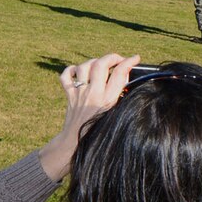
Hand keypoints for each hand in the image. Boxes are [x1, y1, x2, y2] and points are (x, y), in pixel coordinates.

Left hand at [40, 53, 138, 178]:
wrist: (76, 144)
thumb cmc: (99, 133)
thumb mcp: (116, 115)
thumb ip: (120, 98)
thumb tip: (125, 79)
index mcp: (108, 100)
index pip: (120, 73)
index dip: (129, 62)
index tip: (135, 58)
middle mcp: (93, 94)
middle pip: (101, 64)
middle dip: (112, 57)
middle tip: (119, 59)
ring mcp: (79, 93)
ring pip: (84, 66)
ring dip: (94, 61)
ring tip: (101, 65)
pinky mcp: (69, 95)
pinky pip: (66, 76)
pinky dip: (72, 70)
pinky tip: (79, 72)